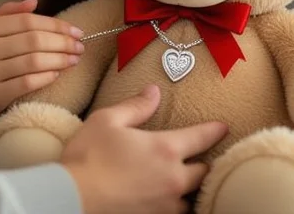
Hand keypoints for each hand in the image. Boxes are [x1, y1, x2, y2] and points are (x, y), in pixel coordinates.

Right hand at [0, 0, 83, 130]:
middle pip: (33, 40)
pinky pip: (26, 83)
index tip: (76, 31)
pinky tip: (57, 74)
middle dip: (62, 42)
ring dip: (59, 60)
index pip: (26, 21)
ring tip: (74, 60)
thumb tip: (34, 1)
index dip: (55, 25)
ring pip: (33, 61)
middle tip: (80, 46)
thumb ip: (7, 14)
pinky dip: (46, 77)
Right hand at [61, 85, 228, 213]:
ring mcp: (165, 205)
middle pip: (204, 172)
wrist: (70, 197)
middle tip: (204, 158)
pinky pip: (175, 213)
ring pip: (191, 198)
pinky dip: (175, 206)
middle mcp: (173, 179)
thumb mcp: (108, 120)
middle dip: (205, 163)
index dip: (215, 131)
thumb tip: (154, 91)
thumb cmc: (87, 155)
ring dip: (190, 189)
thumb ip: (136, 106)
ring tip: (187, 184)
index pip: (201, 138)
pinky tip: (168, 201)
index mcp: (165, 149)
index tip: (223, 127)